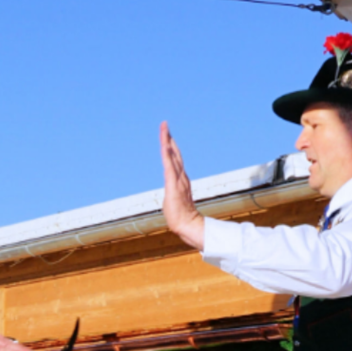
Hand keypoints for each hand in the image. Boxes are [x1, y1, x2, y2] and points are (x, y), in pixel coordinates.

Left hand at [160, 122, 204, 250]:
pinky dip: (167, 155)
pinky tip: (164, 146)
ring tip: (164, 128)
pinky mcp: (173, 186)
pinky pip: (169, 167)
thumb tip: (172, 194)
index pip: (175, 159)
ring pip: (172, 156)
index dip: (171, 147)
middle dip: (169, 138)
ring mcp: (178, 180)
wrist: (187, 225)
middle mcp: (180, 176)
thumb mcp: (174, 200)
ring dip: (167, 142)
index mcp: (180, 179)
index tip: (167, 135)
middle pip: (174, 153)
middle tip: (165, 125)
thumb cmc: (180, 216)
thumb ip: (174, 193)